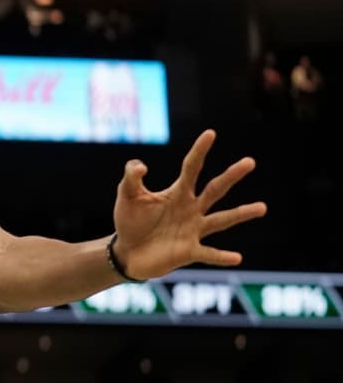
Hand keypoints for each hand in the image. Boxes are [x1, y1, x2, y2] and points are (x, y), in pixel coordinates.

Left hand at [112, 129, 266, 279]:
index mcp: (177, 193)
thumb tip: (141, 165)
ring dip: (241, 214)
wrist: (127, 251)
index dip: (199, 151)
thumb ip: (131, 177)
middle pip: (214, 190)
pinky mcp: (189, 252)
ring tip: (262, 207)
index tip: (210, 133)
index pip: (191, 168)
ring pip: (221, 220)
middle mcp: (190, 209)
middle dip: (231, 176)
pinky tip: (237, 257)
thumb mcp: (127, 195)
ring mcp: (193, 230)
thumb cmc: (129, 220)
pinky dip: (222, 256)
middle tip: (250, 161)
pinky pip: (209, 254)